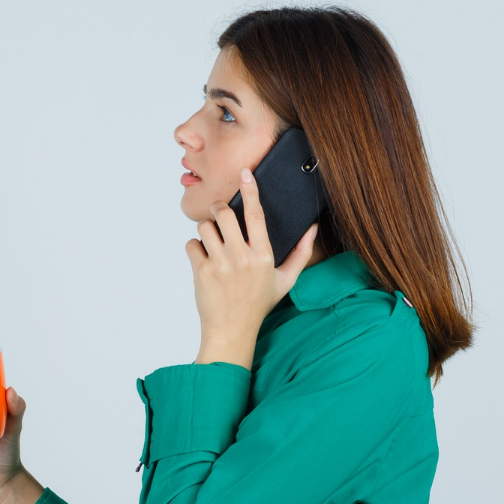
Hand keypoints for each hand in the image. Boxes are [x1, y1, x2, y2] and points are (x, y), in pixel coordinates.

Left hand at [185, 166, 318, 340]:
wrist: (232, 330)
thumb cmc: (259, 304)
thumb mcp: (286, 281)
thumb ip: (302, 253)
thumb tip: (313, 227)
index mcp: (263, 256)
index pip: (256, 215)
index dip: (251, 191)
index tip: (246, 173)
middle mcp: (242, 258)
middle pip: (224, 214)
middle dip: (219, 208)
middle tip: (220, 213)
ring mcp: (220, 265)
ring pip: (205, 227)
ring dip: (206, 228)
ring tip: (212, 240)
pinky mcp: (201, 272)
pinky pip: (191, 244)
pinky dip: (194, 247)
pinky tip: (203, 257)